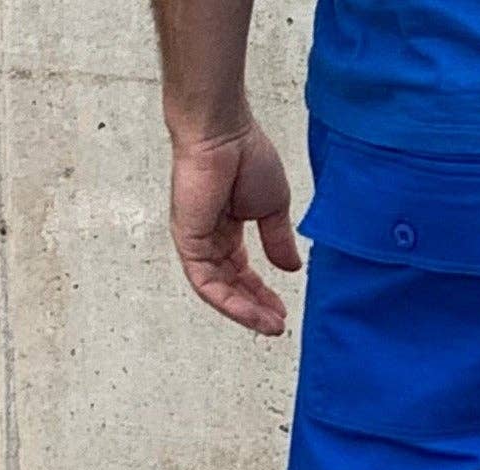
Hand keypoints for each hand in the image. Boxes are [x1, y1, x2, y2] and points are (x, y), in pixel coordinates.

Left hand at [168, 118, 300, 335]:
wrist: (224, 132)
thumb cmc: (245, 154)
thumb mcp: (272, 208)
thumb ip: (278, 241)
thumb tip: (291, 269)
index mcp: (226, 229)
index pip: (241, 272)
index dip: (262, 295)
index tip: (282, 311)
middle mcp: (208, 238)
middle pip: (230, 286)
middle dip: (255, 309)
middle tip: (277, 326)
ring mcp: (196, 241)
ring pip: (218, 291)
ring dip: (244, 312)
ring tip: (270, 325)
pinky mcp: (188, 241)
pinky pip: (206, 283)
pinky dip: (230, 301)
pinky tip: (252, 312)